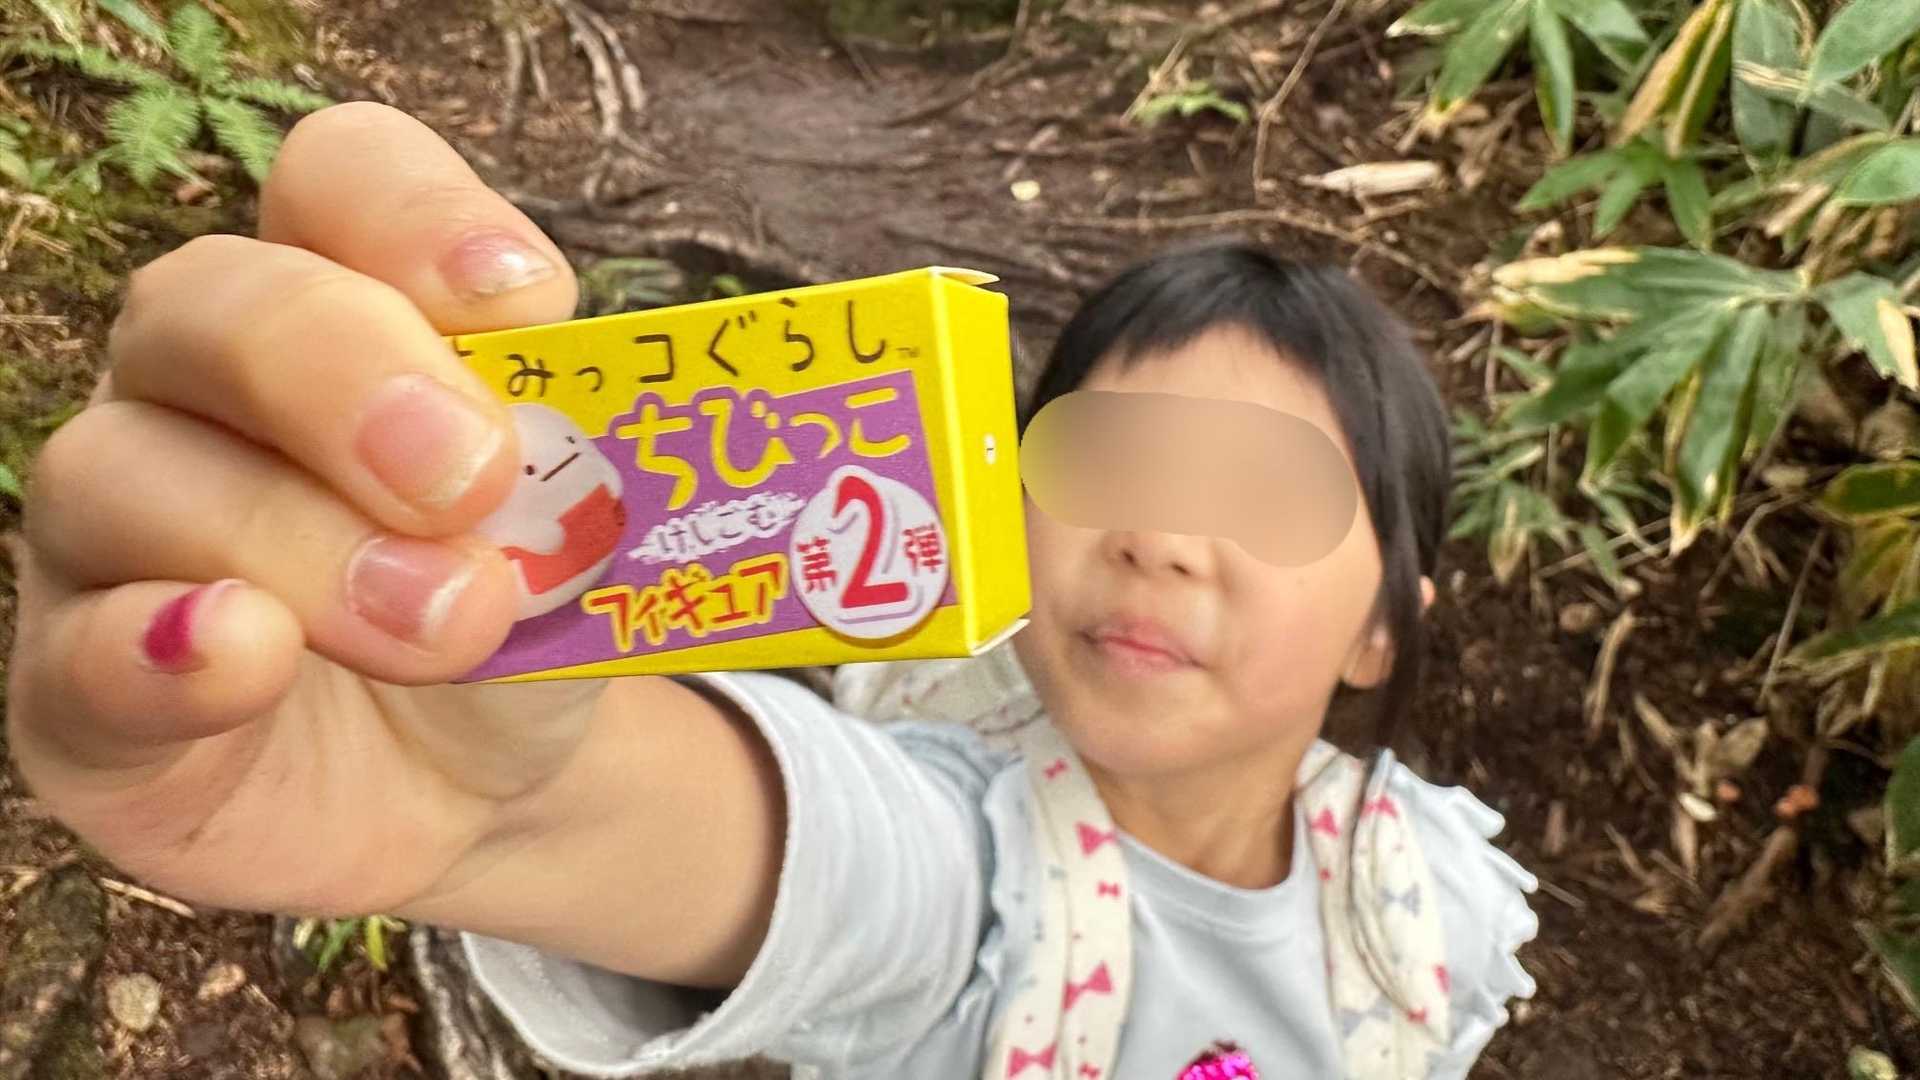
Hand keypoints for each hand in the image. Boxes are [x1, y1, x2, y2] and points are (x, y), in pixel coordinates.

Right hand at [5, 102, 605, 918]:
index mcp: (344, 305)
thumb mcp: (585, 532)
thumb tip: (570, 462)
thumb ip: (581, 477)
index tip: (528, 303)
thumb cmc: (523, 615)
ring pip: (125, 470)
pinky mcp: (80, 692)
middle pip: (210, 299)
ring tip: (450, 624)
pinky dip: (164, 649)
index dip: (418, 213)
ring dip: (300, 540)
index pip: (337, 181)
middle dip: (347, 373)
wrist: (482, 794)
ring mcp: (121, 536)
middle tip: (475, 479)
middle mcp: (202, 390)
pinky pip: (75, 653)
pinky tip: (247, 653)